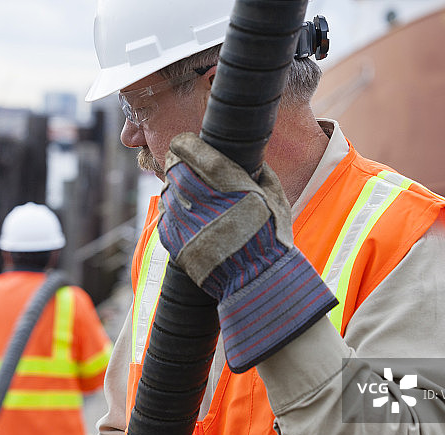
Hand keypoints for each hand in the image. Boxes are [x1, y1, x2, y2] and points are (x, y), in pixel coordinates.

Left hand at [158, 132, 336, 371]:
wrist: (256, 283)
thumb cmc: (272, 240)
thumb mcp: (278, 202)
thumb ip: (264, 176)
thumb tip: (254, 160)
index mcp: (234, 188)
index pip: (198, 154)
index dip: (186, 143)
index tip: (183, 140)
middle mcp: (207, 204)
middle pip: (177, 169)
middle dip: (175, 160)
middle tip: (177, 158)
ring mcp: (189, 225)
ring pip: (168, 192)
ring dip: (173, 185)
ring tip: (182, 186)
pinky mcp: (177, 244)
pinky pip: (165, 218)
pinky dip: (171, 211)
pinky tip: (182, 212)